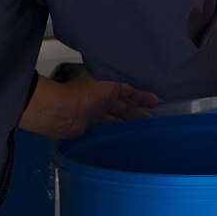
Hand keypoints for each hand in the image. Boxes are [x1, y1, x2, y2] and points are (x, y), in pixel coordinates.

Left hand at [19, 72, 158, 141]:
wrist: (63, 112)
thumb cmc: (84, 93)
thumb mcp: (110, 81)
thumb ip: (124, 83)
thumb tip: (136, 79)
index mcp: (106, 82)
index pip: (128, 88)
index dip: (141, 94)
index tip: (154, 100)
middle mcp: (101, 95)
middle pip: (123, 104)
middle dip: (137, 110)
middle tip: (152, 119)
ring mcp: (95, 110)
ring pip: (116, 117)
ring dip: (129, 122)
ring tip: (142, 130)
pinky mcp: (89, 124)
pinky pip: (107, 127)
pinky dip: (116, 130)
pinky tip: (125, 136)